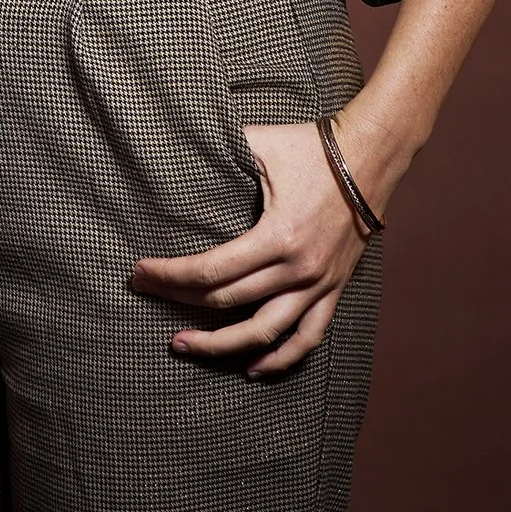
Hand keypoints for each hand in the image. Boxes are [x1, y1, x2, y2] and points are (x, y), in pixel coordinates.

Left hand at [129, 117, 368, 377]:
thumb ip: (218, 148)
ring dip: (221, 344)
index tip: (140, 272)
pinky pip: (309, 336)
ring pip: (265, 332)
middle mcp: (299, 269)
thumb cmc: (310, 146)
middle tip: (145, 294)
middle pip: (228, 301)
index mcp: (277, 236)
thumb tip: (171, 144)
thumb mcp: (259, 142)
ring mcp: (318, 284)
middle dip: (179, 300)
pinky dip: (282, 358)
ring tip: (183, 345)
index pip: (211, 271)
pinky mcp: (333, 289)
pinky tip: (253, 369)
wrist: (371, 156)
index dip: (170, 275)